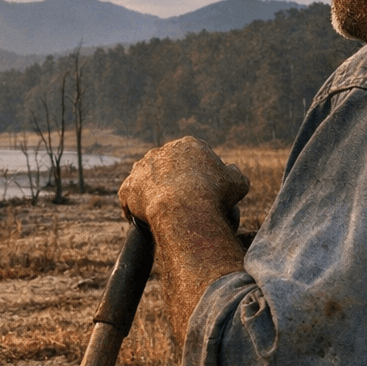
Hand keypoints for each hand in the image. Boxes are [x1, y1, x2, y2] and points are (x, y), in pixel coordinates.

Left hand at [119, 136, 249, 227]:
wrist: (184, 208)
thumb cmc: (213, 195)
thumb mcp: (238, 184)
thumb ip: (236, 174)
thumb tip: (232, 171)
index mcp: (189, 145)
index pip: (194, 157)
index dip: (200, 175)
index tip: (204, 192)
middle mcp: (162, 152)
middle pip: (169, 167)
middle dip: (175, 182)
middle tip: (183, 204)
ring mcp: (142, 168)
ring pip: (148, 180)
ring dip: (153, 192)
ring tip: (161, 212)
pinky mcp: (128, 187)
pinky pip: (130, 198)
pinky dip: (134, 208)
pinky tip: (141, 220)